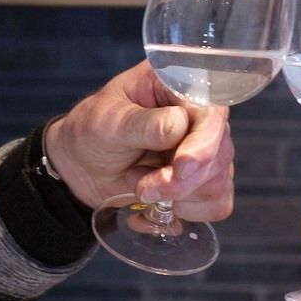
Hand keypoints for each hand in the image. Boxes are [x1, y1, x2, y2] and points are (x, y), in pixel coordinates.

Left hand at [44, 61, 234, 221]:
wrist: (80, 165)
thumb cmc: (92, 130)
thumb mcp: (107, 121)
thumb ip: (140, 123)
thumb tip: (178, 124)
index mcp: (178, 87)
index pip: (211, 112)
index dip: (203, 143)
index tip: (180, 168)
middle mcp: (199, 117)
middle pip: (219, 152)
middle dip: (182, 181)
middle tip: (143, 186)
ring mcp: (204, 150)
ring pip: (218, 182)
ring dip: (178, 196)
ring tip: (140, 185)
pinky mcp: (203, 181)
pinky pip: (216, 204)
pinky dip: (186, 213)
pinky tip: (155, 207)